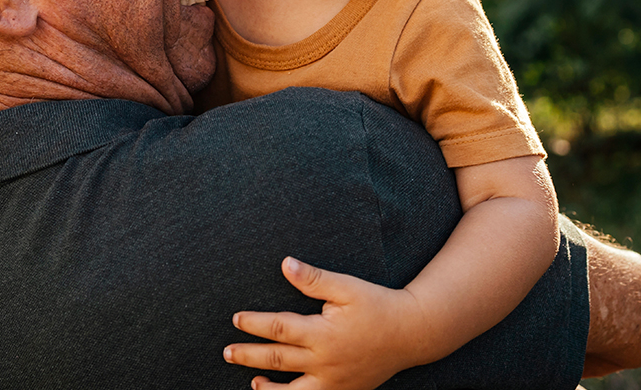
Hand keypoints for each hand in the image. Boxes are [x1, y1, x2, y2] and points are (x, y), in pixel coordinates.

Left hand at [223, 257, 424, 389]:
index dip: (254, 324)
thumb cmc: (377, 305)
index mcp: (323, 334)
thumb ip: (313, 279)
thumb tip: (285, 264)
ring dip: (269, 388)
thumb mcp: (345, 287)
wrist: (412, 333)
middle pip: (278, 360)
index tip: (236, 319)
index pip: (279, 328)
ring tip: (251, 381)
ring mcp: (335, 381)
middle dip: (249, 356)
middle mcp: (325, 362)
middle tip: (227, 352)